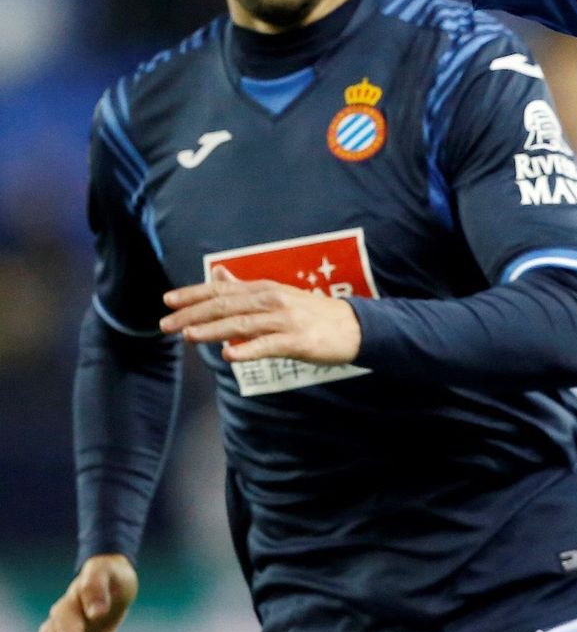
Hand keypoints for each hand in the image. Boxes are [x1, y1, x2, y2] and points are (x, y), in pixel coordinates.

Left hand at [162, 270, 361, 364]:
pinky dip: (247, 349)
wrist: (354, 327)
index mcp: (264, 289)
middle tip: (166, 324)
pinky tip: (229, 355)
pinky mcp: (298, 340)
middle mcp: (271, 300)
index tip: (168, 301)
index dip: (192, 294)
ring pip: (241, 324)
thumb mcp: (278, 294)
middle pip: (225, 306)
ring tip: (189, 336)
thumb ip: (246, 288)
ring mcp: (285, 320)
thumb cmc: (314, 314)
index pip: (221, 289)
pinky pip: (268, 345)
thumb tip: (218, 275)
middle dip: (192, 314)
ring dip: (212, 329)